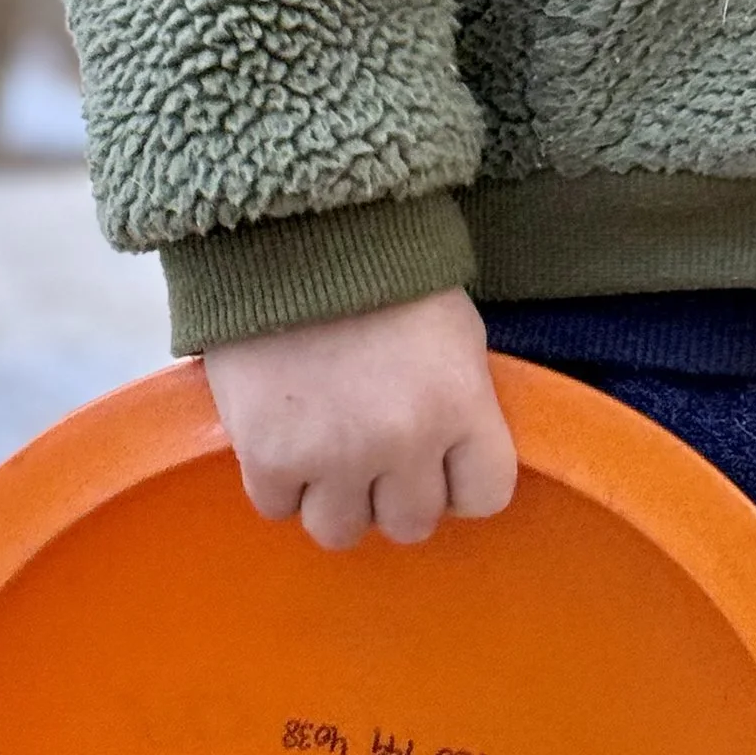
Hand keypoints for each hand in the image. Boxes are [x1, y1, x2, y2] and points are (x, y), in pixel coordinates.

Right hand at [201, 287, 518, 550]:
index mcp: (461, 403)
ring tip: (321, 446)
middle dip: (393, 490)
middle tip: (371, 444)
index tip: (438, 457)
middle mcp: (404, 441)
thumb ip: (459, 401)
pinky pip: (278, 507)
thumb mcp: (452, 330)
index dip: (459, 480)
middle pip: (411, 524)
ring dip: (333, 496)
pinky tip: (280, 433)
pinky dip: (278, 480)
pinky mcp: (269, 455)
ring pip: (341, 530)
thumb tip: (451, 456)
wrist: (290, 224)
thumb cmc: (381, 269)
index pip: (487, 496)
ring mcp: (334, 454)